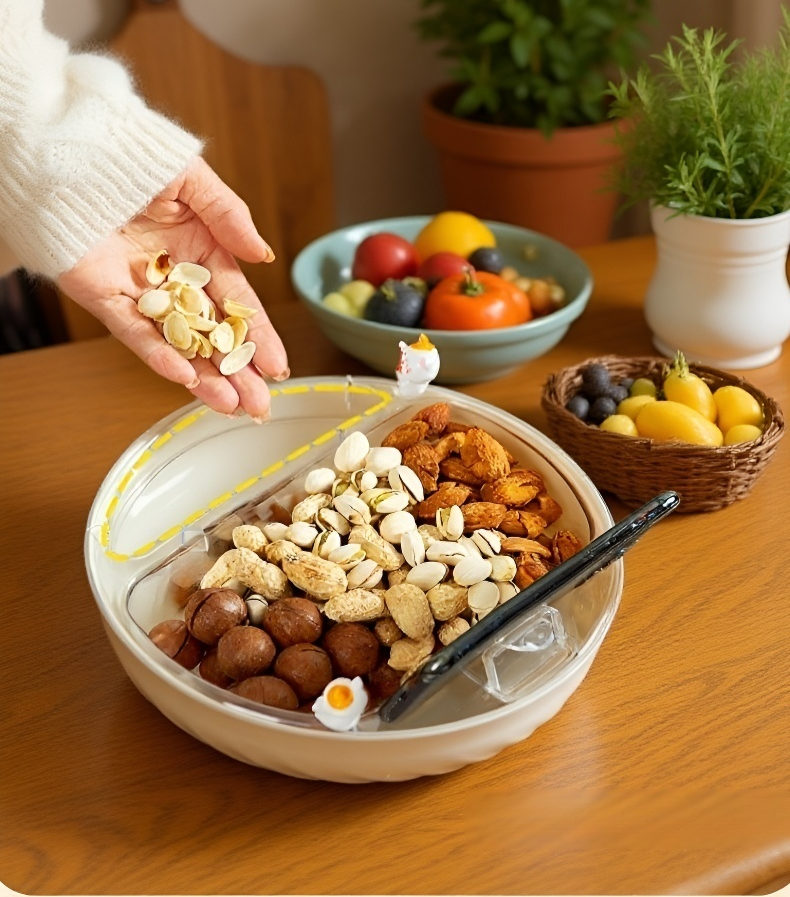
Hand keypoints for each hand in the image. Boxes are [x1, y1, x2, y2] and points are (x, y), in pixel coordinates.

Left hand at [58, 157, 288, 419]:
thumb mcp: (191, 179)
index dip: (259, 336)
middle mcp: (173, 278)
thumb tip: (264, 255)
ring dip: (203, 376)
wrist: (68, 149)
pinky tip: (182, 376)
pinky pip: (132, 331)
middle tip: (260, 404)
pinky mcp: (103, 295)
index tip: (278, 366)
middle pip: (212, 334)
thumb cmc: (131, 152)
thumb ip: (229, 216)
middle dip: (238, 371)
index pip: (237, 304)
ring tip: (230, 405)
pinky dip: (155, 354)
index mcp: (201, 251)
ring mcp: (139, 291)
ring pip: (177, 342)